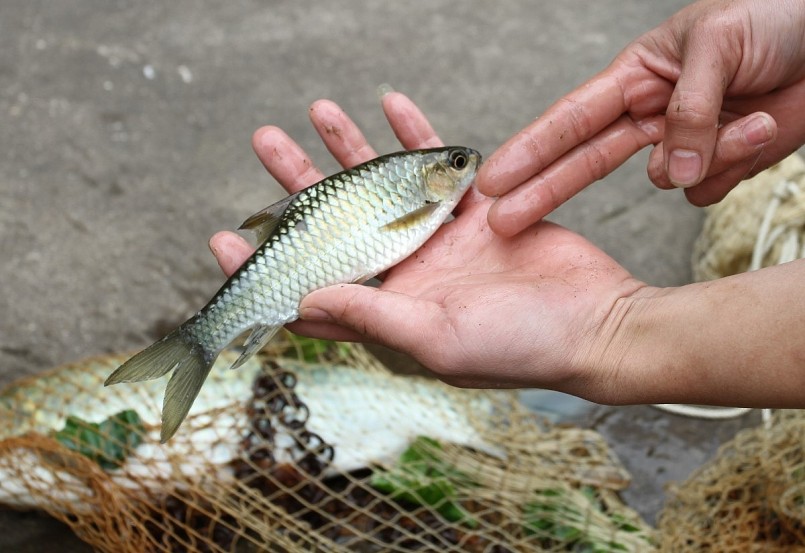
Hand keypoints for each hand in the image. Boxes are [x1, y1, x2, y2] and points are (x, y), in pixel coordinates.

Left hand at [209, 93, 647, 400]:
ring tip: (316, 110)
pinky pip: (435, 164)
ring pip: (380, 183)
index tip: (224, 237)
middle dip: (298, 183)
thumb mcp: (436, 340)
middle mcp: (403, 271)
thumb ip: (371, 315)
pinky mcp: (472, 210)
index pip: (310, 285)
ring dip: (349, 146)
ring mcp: (435, 237)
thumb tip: (305, 298)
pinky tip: (389, 105)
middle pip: (337, 221)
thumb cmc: (520, 349)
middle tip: (265, 141)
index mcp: (386, 308)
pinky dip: (414, 132)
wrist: (595, 323)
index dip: (264, 264)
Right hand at [477, 0, 804, 235]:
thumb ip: (686, 112)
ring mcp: (683, 145)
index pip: (571, 118)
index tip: (493, 180)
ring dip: (709, 155)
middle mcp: (650, 114)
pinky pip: (708, 190)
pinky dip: (737, 166)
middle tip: (504, 223)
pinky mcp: (718, 167)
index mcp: (637, 75)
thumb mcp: (717, 44)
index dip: (529, 150)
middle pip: (584, 163)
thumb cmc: (775, 17)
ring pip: (665, 180)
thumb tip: (669, 174)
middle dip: (543, 191)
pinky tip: (762, 129)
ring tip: (753, 116)